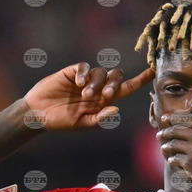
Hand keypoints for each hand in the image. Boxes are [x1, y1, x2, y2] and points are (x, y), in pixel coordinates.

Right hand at [23, 62, 153, 130]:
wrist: (38, 115)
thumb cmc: (61, 122)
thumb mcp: (82, 124)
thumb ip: (100, 118)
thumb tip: (116, 109)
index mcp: (103, 101)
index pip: (126, 88)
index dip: (140, 80)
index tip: (153, 71)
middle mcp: (97, 88)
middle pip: (116, 77)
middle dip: (115, 84)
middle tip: (106, 95)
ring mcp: (84, 79)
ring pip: (100, 72)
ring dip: (96, 83)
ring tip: (84, 94)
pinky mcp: (71, 72)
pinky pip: (83, 67)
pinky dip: (83, 73)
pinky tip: (77, 83)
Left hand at [157, 96, 191, 191]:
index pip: (188, 118)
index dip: (174, 117)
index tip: (166, 118)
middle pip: (177, 130)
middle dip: (165, 131)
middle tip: (159, 134)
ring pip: (173, 143)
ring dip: (166, 146)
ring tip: (163, 148)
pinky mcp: (190, 164)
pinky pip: (174, 158)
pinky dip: (171, 159)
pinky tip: (171, 160)